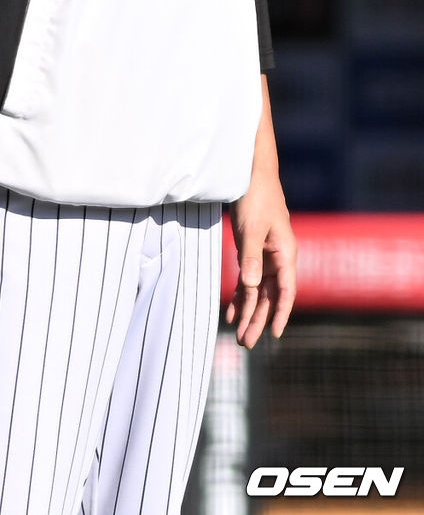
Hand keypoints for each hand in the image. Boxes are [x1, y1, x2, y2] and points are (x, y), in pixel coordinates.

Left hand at [226, 172, 297, 347]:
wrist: (252, 174)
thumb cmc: (256, 198)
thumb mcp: (252, 228)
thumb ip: (251, 257)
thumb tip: (253, 287)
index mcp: (285, 253)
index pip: (285, 291)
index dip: (281, 313)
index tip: (275, 335)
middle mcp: (278, 258)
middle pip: (270, 296)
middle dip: (258, 320)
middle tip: (245, 344)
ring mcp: (265, 255)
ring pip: (258, 291)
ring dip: (249, 311)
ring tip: (239, 335)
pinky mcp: (253, 250)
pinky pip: (248, 279)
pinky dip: (241, 295)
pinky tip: (232, 311)